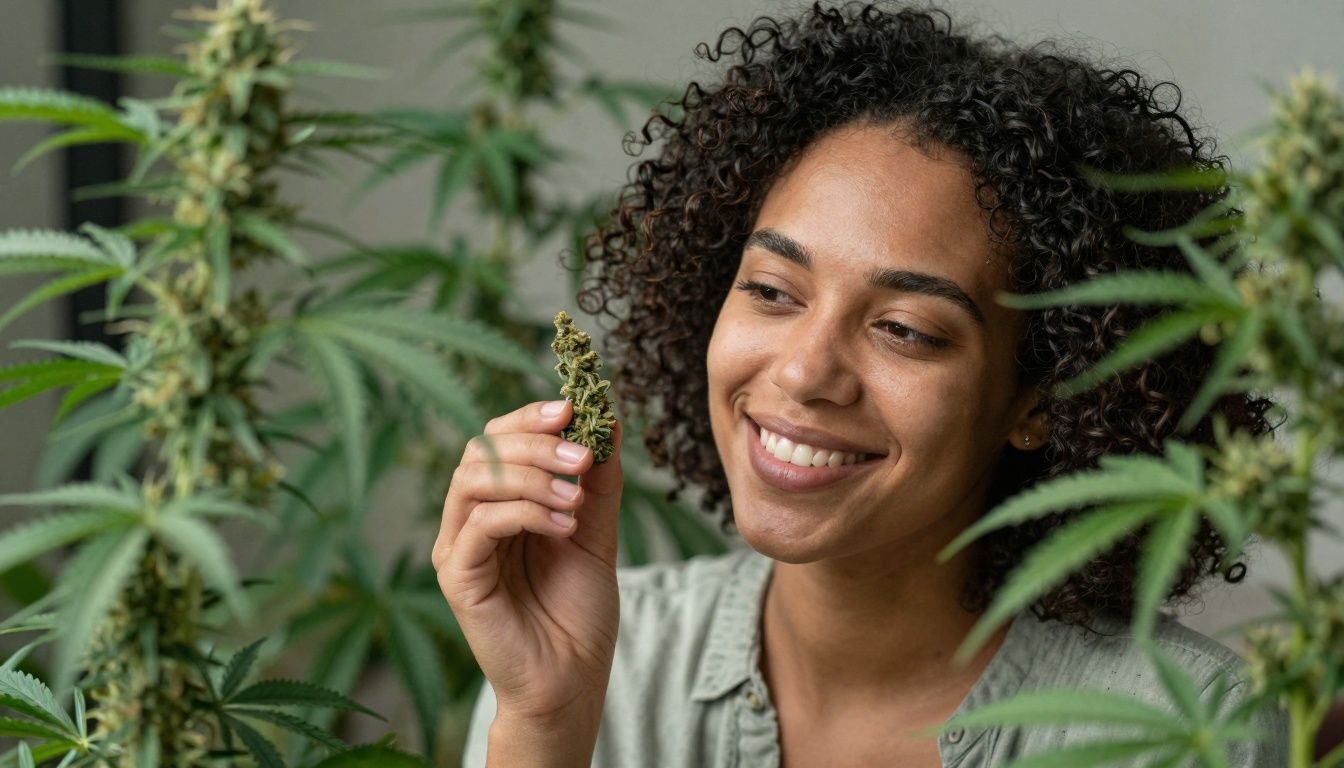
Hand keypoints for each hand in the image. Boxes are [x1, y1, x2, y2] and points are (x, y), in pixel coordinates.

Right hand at [432, 399, 622, 723]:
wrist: (572, 679)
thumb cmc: (578, 611)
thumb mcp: (597, 532)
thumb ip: (600, 480)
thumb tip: (611, 418)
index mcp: (499, 503)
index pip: (498, 438)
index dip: (530, 417)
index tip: (573, 407)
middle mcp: (470, 519)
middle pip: (481, 449)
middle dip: (534, 442)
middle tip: (582, 457)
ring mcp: (459, 548)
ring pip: (474, 480)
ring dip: (530, 476)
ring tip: (575, 498)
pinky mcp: (457, 578)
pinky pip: (479, 524)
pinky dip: (524, 512)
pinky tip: (564, 525)